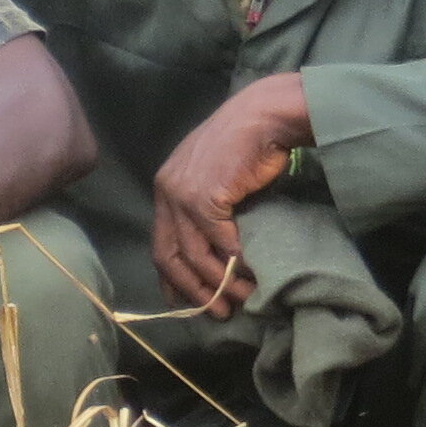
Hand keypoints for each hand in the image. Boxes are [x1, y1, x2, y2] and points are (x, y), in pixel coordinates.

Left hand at [150, 73, 313, 315]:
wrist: (265, 115)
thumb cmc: (248, 144)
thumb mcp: (218, 178)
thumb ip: (210, 210)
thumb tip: (218, 248)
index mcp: (166, 188)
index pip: (160, 243)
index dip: (171, 276)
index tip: (184, 301)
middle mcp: (166, 193)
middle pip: (170, 256)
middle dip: (193, 290)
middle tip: (216, 312)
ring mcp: (182, 195)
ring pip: (194, 254)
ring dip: (218, 283)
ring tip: (239, 300)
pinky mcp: (205, 197)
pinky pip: (218, 241)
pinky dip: (233, 261)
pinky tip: (248, 274)